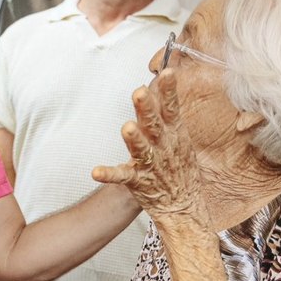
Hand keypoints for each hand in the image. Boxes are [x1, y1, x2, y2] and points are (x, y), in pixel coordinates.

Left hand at [92, 69, 206, 220]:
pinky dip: (109, 174)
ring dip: (135, 139)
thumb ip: (167, 115)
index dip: (169, 92)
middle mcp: (163, 148)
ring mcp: (150, 165)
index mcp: (173, 136)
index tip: (168, 73)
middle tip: (140, 93)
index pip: (172, 109)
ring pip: (141, 149)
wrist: (184, 207)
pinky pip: (121, 176)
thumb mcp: (180, 139)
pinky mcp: (138, 181)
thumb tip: (158, 89)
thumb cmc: (180, 170)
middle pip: (154, 125)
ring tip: (127, 128)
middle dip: (147, 109)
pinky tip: (96, 171)